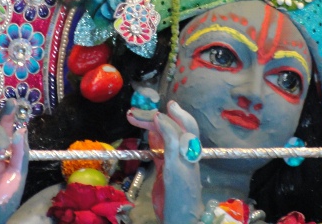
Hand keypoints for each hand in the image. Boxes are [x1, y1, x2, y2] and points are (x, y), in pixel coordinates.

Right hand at [128, 100, 203, 223]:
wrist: (179, 217)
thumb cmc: (180, 192)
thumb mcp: (175, 164)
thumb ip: (169, 140)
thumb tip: (161, 116)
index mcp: (189, 148)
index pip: (182, 124)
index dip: (171, 114)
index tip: (155, 109)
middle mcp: (182, 150)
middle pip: (168, 128)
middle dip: (152, 119)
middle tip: (133, 114)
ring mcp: (173, 158)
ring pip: (161, 136)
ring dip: (149, 126)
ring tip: (133, 117)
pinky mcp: (164, 167)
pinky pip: (157, 148)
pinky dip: (150, 138)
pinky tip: (144, 132)